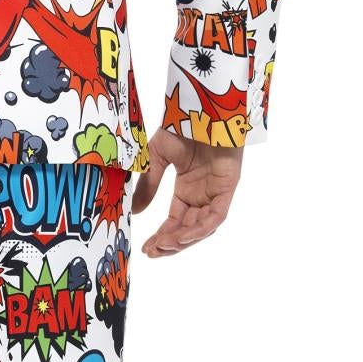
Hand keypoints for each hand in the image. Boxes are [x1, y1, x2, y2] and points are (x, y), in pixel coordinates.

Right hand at [131, 127, 243, 256]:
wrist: (200, 107)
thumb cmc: (181, 125)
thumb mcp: (156, 158)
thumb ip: (148, 186)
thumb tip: (135, 212)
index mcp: (187, 188)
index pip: (175, 220)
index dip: (161, 235)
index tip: (146, 248)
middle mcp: (202, 194)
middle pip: (188, 229)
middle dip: (171, 244)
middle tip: (152, 253)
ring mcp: (216, 192)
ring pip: (202, 227)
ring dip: (184, 240)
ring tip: (164, 246)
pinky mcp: (227, 189)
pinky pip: (215, 217)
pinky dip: (199, 229)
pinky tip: (182, 237)